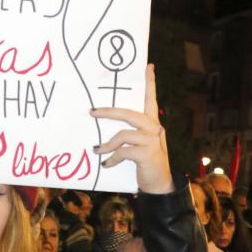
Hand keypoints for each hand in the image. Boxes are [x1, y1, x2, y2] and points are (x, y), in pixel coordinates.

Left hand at [91, 63, 173, 193]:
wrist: (159, 185)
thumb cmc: (146, 163)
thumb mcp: (140, 146)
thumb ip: (130, 135)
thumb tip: (108, 130)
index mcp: (152, 124)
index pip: (150, 99)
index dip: (150, 83)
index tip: (148, 66)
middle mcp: (154, 128)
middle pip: (129, 113)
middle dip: (108, 112)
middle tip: (92, 112)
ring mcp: (152, 140)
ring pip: (123, 134)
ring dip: (107, 144)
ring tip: (97, 151)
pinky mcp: (147, 153)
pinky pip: (123, 151)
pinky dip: (112, 158)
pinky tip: (107, 164)